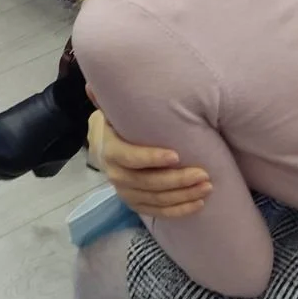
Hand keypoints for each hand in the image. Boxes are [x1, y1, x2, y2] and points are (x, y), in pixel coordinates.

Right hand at [88, 108, 212, 218]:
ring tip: (207, 187)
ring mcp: (126, 193)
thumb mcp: (111, 112)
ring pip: (157, 199)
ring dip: (184, 195)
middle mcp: (116, 175)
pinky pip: (159, 212)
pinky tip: (198, 204)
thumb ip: (106, 101)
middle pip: (149, 182)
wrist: (104, 147)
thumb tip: (91, 85)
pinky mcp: (137, 204)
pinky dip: (179, 210)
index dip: (152, 158)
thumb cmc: (116, 126)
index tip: (176, 155)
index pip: (131, 158)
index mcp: (110, 151)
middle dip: (178, 180)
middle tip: (204, 174)